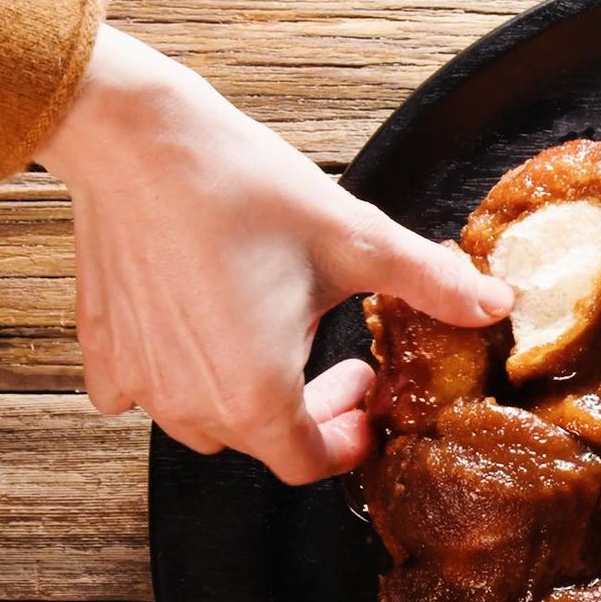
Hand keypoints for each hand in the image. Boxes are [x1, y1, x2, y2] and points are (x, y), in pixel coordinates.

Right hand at [36, 25, 512, 483]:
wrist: (136, 138)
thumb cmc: (241, 188)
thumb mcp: (355, 239)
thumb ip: (431, 284)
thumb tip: (496, 304)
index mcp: (256, 396)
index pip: (310, 463)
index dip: (349, 438)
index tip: (367, 393)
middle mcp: (191, 405)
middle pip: (262, 444)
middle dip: (310, 412)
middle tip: (342, 364)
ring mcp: (139, 382)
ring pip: (204, 423)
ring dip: (248, 397)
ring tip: (278, 340)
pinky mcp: (104, 350)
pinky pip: (140, 394)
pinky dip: (175, 377)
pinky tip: (198, 336)